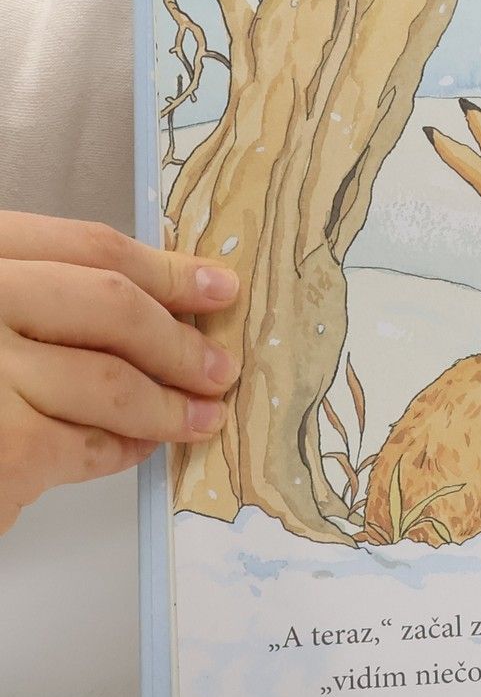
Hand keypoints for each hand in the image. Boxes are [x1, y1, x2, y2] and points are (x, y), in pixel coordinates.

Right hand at [0, 214, 240, 535]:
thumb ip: (44, 299)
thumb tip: (165, 307)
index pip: (88, 246)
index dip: (166, 268)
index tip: (216, 286)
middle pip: (110, 306)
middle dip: (178, 340)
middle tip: (219, 368)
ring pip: (108, 381)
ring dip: (166, 405)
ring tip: (198, 418)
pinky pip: (80, 445)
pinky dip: (118, 451)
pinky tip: (133, 450)